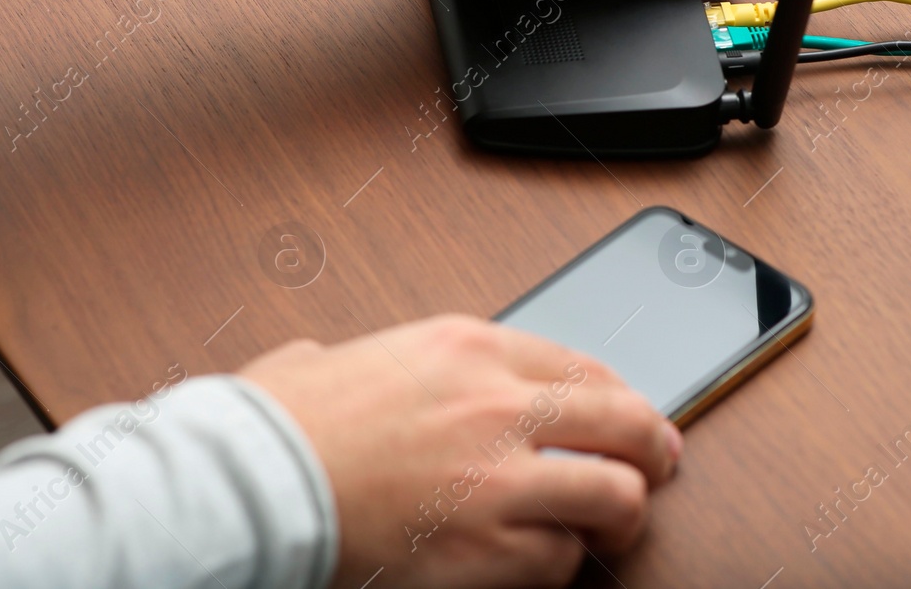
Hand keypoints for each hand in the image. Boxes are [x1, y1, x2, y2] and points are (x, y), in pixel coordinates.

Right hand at [239, 314, 681, 588]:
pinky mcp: (489, 549)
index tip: (628, 412)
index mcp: (467, 346)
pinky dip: (556, 563)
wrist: (250, 481)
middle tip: (660, 463)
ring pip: (617, 496)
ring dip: (621, 513)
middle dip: (655, 447)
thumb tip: (342, 363)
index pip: (583, 363)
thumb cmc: (281, 421)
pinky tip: (537, 558)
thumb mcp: (347, 353)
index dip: (620, 394)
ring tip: (614, 524)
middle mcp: (498, 404)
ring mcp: (501, 479)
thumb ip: (385, 357)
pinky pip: (560, 561)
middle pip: (625, 420)